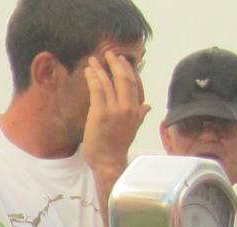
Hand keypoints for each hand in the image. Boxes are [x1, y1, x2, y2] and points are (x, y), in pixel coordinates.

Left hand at [80, 51, 147, 183]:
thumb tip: (148, 106)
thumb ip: (139, 115)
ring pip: (109, 82)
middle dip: (116, 64)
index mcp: (137, 109)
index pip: (135, 84)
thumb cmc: (117, 145)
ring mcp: (115, 109)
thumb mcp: (132, 128)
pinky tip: (89, 71)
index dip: (129, 70)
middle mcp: (129, 107)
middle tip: (109, 54)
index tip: (122, 60)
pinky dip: (93, 78)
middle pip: (125, 79)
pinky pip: (97, 90)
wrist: (108, 160)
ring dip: (101, 68)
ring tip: (94, 59)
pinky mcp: (101, 113)